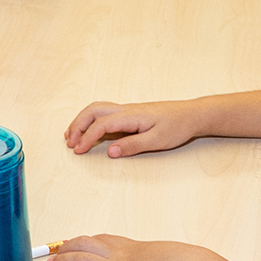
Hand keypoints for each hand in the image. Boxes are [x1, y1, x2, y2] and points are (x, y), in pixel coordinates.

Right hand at [67, 98, 205, 156]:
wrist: (191, 114)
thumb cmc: (177, 126)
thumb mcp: (157, 140)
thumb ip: (132, 145)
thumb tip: (109, 151)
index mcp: (131, 116)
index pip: (101, 124)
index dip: (87, 138)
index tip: (79, 151)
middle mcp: (125, 110)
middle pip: (92, 111)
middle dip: (77, 125)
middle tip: (69, 143)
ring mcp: (127, 110)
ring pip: (96, 109)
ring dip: (81, 121)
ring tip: (71, 136)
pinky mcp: (130, 113)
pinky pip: (104, 113)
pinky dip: (91, 120)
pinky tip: (89, 130)